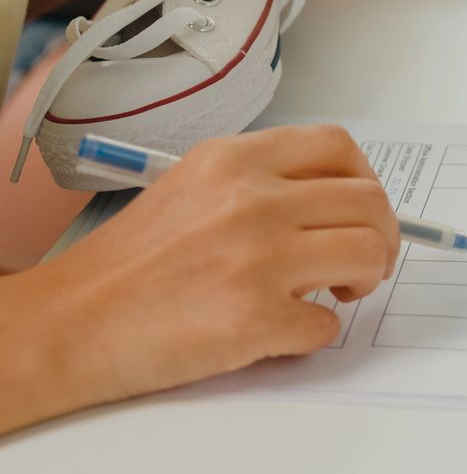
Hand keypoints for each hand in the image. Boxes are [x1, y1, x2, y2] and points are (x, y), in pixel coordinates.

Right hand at [0, 125, 397, 432]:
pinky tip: (284, 328)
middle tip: (363, 261)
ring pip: (367, 254)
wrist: (72, 320)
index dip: (365, 183)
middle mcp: (250, 199)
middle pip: (368, 202)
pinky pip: (328, 324)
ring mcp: (256, 256)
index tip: (363, 210)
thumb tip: (338, 200)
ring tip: (336, 291)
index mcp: (235, 161)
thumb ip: (264, 183)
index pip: (339, 147)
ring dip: (365, 279)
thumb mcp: (195, 187)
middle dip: (382, 236)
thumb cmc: (132, 262)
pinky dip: (315, 332)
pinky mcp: (254, 315)